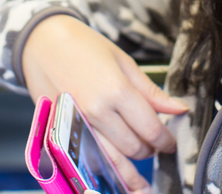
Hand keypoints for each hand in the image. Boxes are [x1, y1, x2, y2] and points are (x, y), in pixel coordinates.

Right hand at [22, 15, 187, 193]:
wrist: (42, 42)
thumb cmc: (82, 45)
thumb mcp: (123, 61)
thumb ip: (151, 91)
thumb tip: (179, 108)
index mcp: (117, 91)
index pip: (151, 129)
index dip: (166, 140)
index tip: (171, 142)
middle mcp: (98, 112)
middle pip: (134, 147)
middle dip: (150, 150)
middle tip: (155, 145)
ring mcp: (78, 124)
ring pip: (112, 160)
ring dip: (130, 172)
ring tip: (142, 184)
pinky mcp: (63, 130)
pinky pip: (89, 157)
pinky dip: (104, 168)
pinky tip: (113, 177)